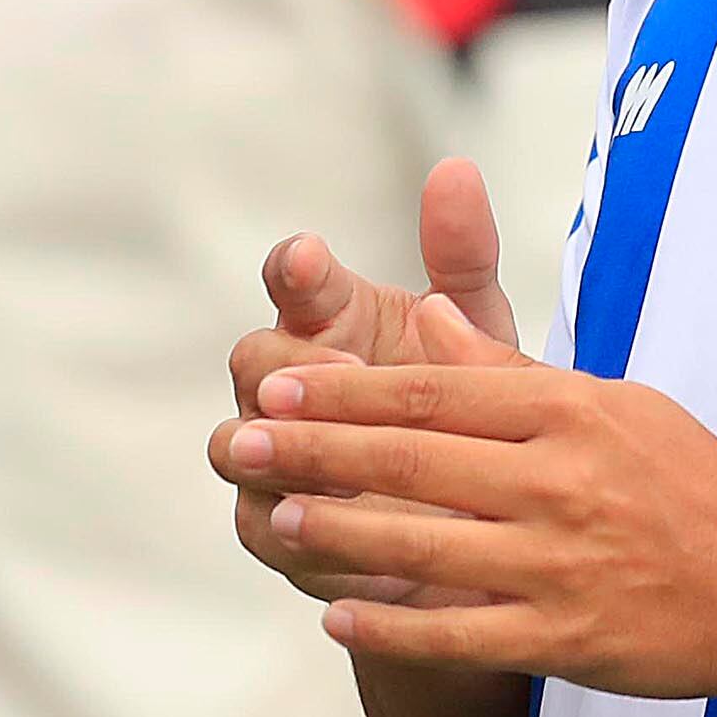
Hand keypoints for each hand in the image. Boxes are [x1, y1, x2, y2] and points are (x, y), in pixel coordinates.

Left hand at [217, 341, 716, 705]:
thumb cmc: (695, 485)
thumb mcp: (617, 405)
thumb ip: (511, 369)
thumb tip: (420, 318)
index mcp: (572, 413)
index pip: (437, 392)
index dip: (348, 388)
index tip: (280, 380)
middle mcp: (559, 482)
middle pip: (414, 460)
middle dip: (317, 448)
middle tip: (243, 438)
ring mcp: (560, 564)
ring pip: (422, 545)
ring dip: (336, 531)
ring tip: (271, 517)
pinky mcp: (564, 638)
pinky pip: (457, 632)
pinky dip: (391, 625)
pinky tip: (334, 613)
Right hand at [220, 162, 531, 609]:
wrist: (479, 511)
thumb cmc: (467, 399)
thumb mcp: (479, 330)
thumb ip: (464, 258)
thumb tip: (456, 169)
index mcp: (329, 320)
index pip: (293, 278)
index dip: (294, 267)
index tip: (311, 258)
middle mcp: (286, 383)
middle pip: (252, 360)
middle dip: (288, 367)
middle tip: (346, 373)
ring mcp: (271, 456)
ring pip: (236, 448)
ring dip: (278, 453)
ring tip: (326, 463)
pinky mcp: (280, 529)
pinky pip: (272, 529)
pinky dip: (313, 535)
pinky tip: (360, 546)